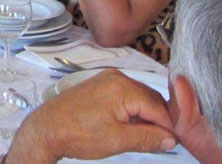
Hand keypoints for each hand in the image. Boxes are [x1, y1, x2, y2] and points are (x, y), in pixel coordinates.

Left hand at [6, 69, 175, 163]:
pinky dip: (132, 111)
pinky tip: (130, 127)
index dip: (168, 126)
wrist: (46, 129)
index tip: (174, 142)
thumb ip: (147, 138)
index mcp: (123, 87)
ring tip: (146, 138)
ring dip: (145, 116)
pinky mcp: (99, 86)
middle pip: (150, 99)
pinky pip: (125, 97)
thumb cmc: (77, 133)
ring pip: (138, 98)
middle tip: (163, 142)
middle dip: (158, 120)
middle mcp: (116, 78)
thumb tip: (169, 139)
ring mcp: (106, 80)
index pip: (158, 106)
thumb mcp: (117, 140)